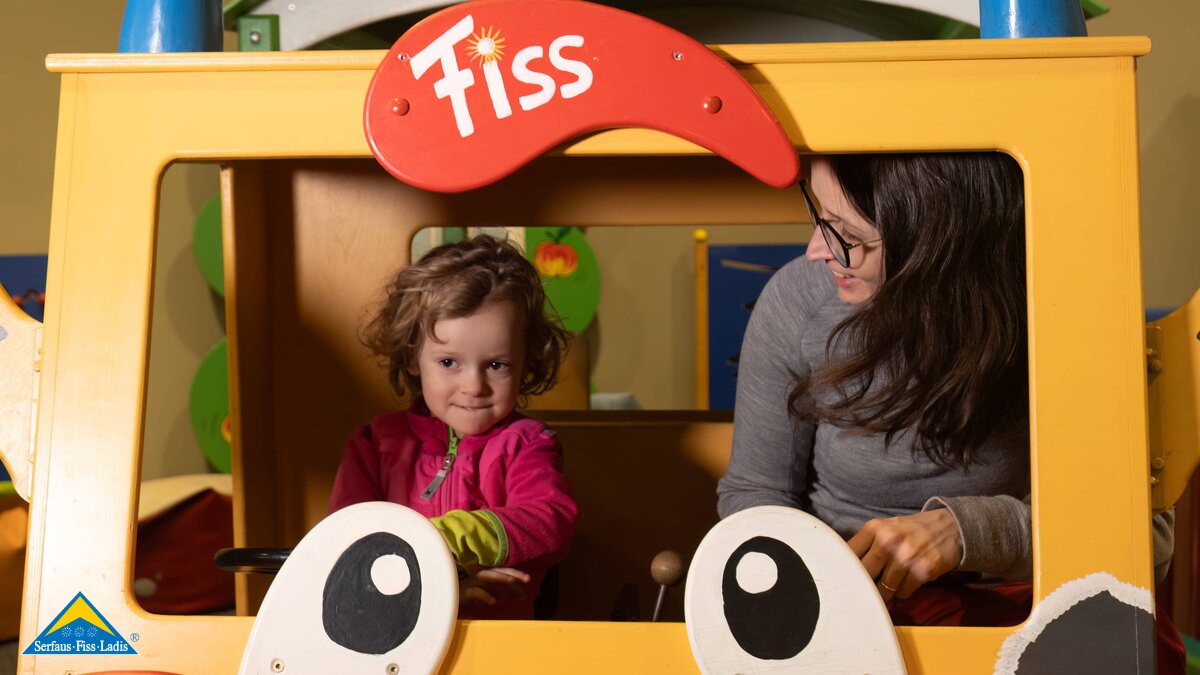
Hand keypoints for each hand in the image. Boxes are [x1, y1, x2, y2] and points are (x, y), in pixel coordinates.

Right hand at [459, 567, 531, 606]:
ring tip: (511, 582)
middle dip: (513, 574)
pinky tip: (494, 602)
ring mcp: (471, 581)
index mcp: (486, 573)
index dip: (516, 573)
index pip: (503, 570)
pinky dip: (485, 596)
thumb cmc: (467, 592)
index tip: (528, 580)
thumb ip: (498, 590)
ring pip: (488, 577)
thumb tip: (514, 596)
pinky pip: (476, 592)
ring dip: (500, 578)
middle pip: (499, 571)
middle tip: (527, 579)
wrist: (446, 595)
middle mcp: (480, 574)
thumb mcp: (485, 590)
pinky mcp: (464, 590)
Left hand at [847, 509, 962, 601]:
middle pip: (864, 575)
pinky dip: (903, 592)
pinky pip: (903, 592)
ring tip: (893, 582)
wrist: (951, 526)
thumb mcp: (886, 527)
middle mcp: (888, 541)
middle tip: (865, 591)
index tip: (843, 580)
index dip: (844, 570)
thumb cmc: (912, 530)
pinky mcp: (923, 570)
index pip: (848, 554)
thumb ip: (867, 544)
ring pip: (884, 588)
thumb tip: (845, 570)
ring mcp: (906, 556)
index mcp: (874, 528)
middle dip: (864, 586)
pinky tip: (908, 581)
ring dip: (887, 591)